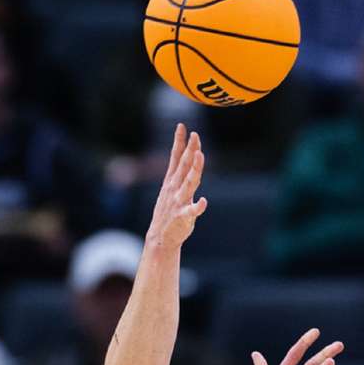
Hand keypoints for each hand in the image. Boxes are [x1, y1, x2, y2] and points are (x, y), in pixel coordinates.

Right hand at [145, 124, 207, 248]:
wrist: (160, 238)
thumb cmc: (168, 211)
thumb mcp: (170, 189)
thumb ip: (181, 172)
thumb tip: (189, 154)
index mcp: (171, 181)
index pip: (175, 157)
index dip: (178, 141)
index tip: (182, 126)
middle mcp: (174, 188)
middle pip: (184, 166)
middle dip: (190, 150)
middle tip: (195, 134)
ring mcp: (179, 202)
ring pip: (189, 183)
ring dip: (194, 170)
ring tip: (200, 156)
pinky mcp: (183, 217)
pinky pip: (191, 211)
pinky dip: (197, 207)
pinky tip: (203, 202)